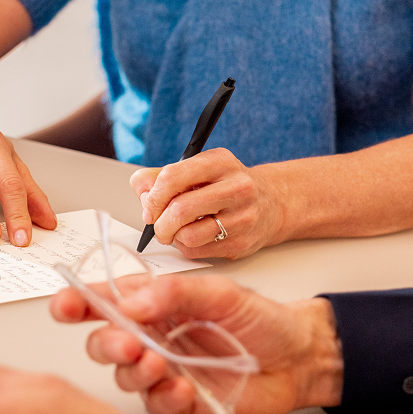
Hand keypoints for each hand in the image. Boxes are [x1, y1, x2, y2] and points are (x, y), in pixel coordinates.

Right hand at [50, 275, 343, 413]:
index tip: (64, 306)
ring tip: (156, 364)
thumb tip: (132, 300)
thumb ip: (176, 293)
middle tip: (127, 344)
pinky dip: (163, 396)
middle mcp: (151, 338)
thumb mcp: (221, 293)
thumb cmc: (261, 320)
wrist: (298, 358)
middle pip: (104, 342)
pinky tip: (181, 387)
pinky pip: (155, 404)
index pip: (105, 301)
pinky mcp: (179, 403)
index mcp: (154, 305)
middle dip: (107, 343)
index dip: (77, 302)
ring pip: (124, 376)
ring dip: (134, 371)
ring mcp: (163, 372)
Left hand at [132, 149, 283, 258]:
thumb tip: (141, 191)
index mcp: (219, 162)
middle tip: (158, 225)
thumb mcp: (198, 170)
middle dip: (160, 222)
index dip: (153, 196)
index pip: (173, 177)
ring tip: (176, 231)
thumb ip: (162, 176)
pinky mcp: (241, 243)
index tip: (149, 206)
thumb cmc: (224, 186)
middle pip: (179, 210)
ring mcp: (242, 217)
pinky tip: (194, 237)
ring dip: (173, 237)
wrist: (271, 203)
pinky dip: (187, 247)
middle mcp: (236, 187)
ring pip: (188, 235)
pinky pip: (198, 251)